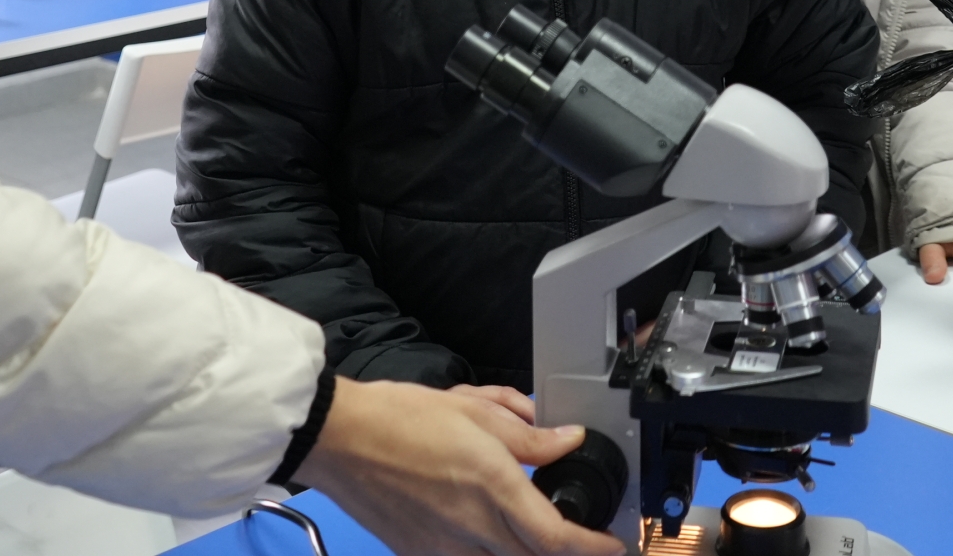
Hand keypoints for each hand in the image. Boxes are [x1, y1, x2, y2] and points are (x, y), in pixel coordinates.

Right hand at [293, 377, 623, 555]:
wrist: (340, 437)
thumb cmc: (399, 417)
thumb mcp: (474, 412)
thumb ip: (528, 434)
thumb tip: (566, 439)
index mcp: (492, 487)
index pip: (557, 538)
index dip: (592, 548)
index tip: (613, 545)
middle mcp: (471, 527)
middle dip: (562, 551)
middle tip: (578, 534)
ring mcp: (443, 548)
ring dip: (524, 550)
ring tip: (534, 528)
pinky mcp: (418, 553)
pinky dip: (487, 551)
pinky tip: (487, 529)